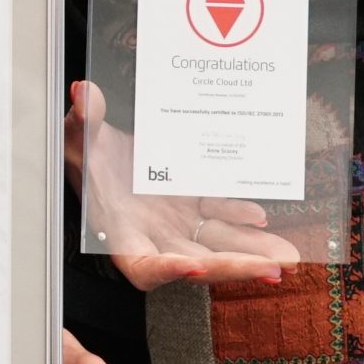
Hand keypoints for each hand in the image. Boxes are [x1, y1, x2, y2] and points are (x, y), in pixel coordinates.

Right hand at [71, 81, 295, 291]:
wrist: (99, 151)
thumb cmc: (82, 151)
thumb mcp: (76, 135)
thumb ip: (82, 119)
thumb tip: (84, 93)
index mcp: (119, 230)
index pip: (142, 264)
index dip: (166, 271)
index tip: (190, 268)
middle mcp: (152, 235)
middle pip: (194, 263)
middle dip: (234, 266)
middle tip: (270, 269)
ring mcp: (175, 223)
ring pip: (216, 245)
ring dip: (252, 252)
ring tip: (286, 258)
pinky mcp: (191, 205)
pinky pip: (218, 217)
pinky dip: (240, 218)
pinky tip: (260, 216)